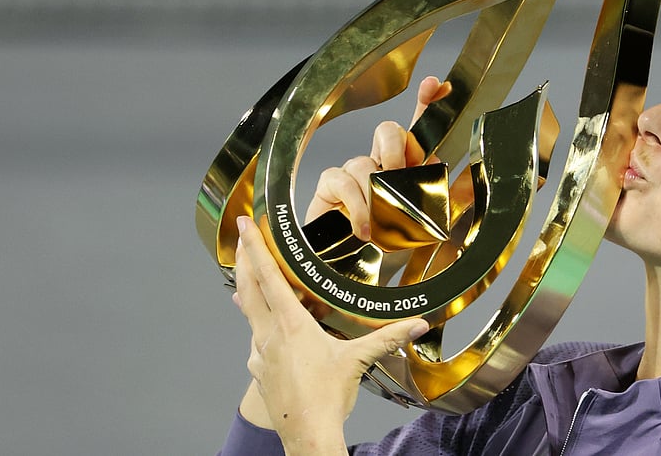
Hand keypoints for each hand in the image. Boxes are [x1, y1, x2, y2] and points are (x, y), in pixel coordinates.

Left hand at [233, 215, 428, 450]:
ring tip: (250, 277)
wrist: (306, 435)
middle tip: (242, 238)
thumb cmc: (328, 397)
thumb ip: (388, 337)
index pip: (269, 277)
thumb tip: (418, 322)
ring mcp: (260, 354)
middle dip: (244, 260)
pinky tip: (266, 329)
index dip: (256, 248)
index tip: (245, 224)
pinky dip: (258, 324)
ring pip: (250, 314)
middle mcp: (269, 335)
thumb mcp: (359, 360)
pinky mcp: (259, 370)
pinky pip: (256, 339)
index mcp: (291, 325)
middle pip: (249, 289)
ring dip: (249, 291)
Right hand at [305, 76, 452, 236]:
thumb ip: (440, 197)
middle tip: (398, 175)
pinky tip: (364, 229)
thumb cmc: (387, 238)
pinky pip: (343, 183)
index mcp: (405, 166)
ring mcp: (353, 170)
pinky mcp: (330, 184)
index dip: (426, 102)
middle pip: (388, 131)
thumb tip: (460, 176)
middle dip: (395, 148)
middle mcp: (379, 161)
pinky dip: (358, 208)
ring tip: (380, 223)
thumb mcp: (422, 220)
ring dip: (374, 195)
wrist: (353, 265)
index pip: (416, 129)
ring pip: (363, 162)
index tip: (436, 85)